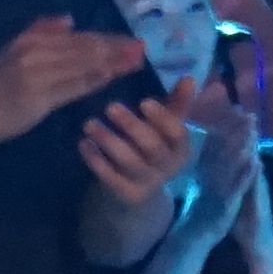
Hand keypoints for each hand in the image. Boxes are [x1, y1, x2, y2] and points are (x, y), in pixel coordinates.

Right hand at [0, 17, 151, 139]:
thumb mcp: (12, 50)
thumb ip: (39, 31)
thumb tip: (69, 20)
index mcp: (31, 39)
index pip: (78, 37)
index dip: (107, 38)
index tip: (131, 40)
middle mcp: (36, 52)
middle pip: (85, 48)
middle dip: (117, 48)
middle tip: (143, 50)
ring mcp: (38, 75)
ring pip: (83, 65)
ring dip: (112, 63)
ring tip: (135, 63)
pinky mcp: (39, 98)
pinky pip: (74, 86)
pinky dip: (95, 80)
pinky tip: (112, 78)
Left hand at [76, 69, 226, 213]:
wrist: (140, 190)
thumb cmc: (152, 148)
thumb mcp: (164, 128)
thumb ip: (176, 103)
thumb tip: (188, 78)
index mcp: (182, 149)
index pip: (177, 133)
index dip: (162, 118)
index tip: (143, 101)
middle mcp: (168, 167)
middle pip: (152, 146)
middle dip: (131, 125)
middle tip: (110, 106)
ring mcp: (147, 183)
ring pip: (128, 161)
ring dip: (108, 140)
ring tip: (89, 123)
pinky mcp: (126, 194)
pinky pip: (109, 177)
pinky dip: (95, 159)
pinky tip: (84, 143)